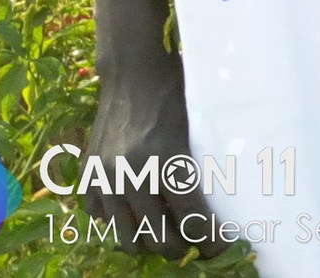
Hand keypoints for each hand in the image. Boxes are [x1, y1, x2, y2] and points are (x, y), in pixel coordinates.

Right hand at [85, 58, 220, 257]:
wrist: (132, 70)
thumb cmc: (176, 92)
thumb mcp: (200, 127)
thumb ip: (205, 165)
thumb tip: (231, 202)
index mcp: (167, 163)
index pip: (192, 221)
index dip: (210, 241)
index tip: (221, 245)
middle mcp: (132, 176)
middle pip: (160, 238)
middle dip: (182, 247)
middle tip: (197, 243)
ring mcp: (105, 178)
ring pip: (127, 237)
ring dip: (150, 242)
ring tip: (168, 235)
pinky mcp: (88, 175)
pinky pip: (100, 217)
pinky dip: (119, 221)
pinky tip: (138, 211)